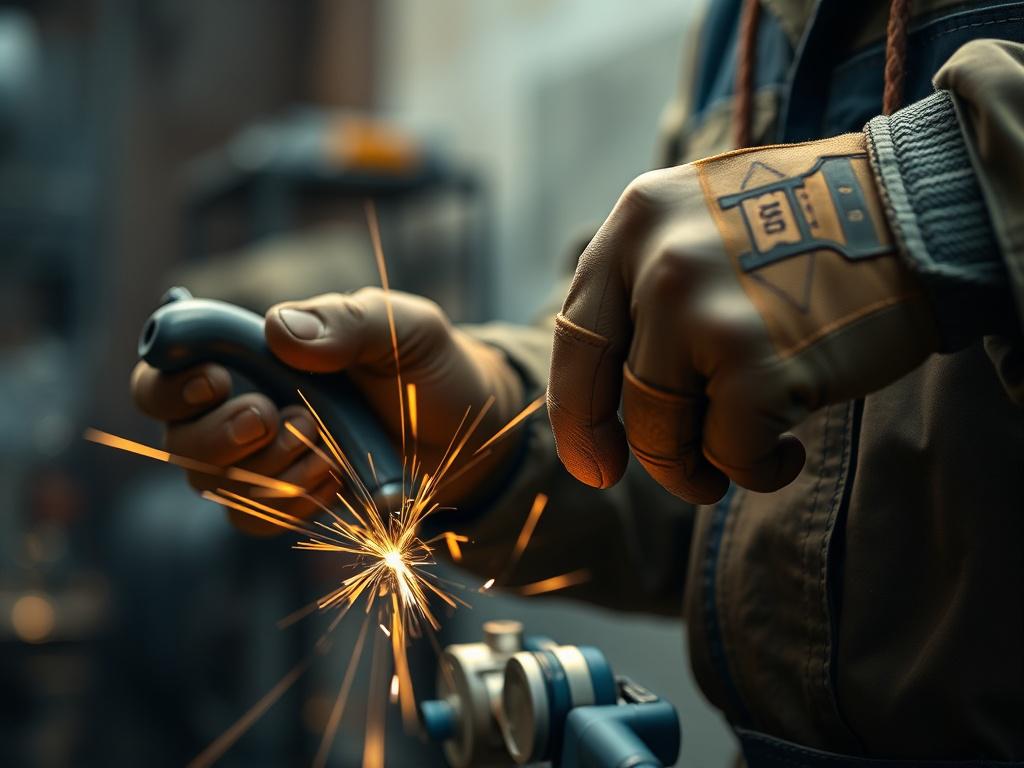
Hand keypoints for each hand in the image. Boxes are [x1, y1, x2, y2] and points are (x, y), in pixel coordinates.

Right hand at [131, 288, 524, 531]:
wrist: (468, 429)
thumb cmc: (426, 365)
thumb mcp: (401, 327)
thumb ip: (347, 321)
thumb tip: (280, 331)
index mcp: (253, 351)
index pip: (165, 365)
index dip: (167, 380)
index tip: (214, 380)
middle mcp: (242, 403)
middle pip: (175, 436)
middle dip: (215, 436)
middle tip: (270, 417)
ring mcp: (262, 458)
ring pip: (212, 483)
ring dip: (267, 468)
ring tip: (324, 442)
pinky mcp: (287, 500)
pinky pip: (255, 519)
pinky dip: (290, 502)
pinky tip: (335, 476)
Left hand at [547, 132, 936, 503]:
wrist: (916, 214)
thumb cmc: (809, 234)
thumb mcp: (702, 223)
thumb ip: (647, 287)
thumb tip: (606, 398)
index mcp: (636, 220)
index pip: (576, 336)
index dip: (575, 413)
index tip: (591, 461)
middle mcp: (658, 260)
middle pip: (612, 393)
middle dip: (632, 454)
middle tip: (674, 478)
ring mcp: (704, 310)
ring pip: (663, 432)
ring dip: (697, 467)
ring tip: (739, 455)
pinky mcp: (757, 362)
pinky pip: (729, 454)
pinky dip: (757, 470)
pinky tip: (789, 450)